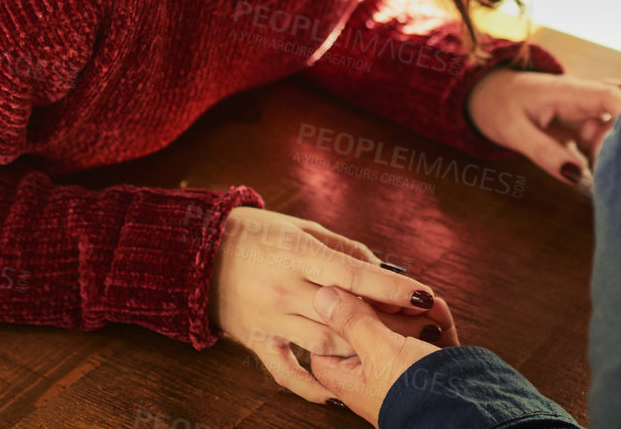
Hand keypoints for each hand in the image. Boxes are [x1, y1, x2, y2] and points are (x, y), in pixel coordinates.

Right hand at [207, 208, 456, 404]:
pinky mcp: (256, 342)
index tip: (423, 293)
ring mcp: (269, 319)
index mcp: (296, 254)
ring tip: (392, 349)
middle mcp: (283, 290)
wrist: (196, 252)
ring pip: (325, 345)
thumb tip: (380, 268)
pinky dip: (312, 387)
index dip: (390, 285)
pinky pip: (286, 373)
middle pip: (345, 314)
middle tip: (422, 326)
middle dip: (387, 322)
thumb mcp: (300, 227)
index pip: (352, 273)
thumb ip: (341, 248)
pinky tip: (336, 394)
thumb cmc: (257, 233)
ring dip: (361, 349)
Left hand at [308, 285, 441, 423]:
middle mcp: (368, 372)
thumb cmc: (414, 394)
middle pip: (366, 321)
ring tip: (424, 304)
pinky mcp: (426, 361)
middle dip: (387, 307)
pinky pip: (424, 330)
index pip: (327, 331)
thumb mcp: (379, 352)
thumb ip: (351, 321)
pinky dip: (432, 318)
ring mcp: (398, 366)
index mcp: (344, 375)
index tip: (357, 291)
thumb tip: (321, 295)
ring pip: (398, 323)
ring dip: (413, 310)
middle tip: (399, 301)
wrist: (464, 414)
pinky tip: (437, 310)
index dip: (342, 308)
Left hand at [465, 68, 620, 185]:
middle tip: (608, 166)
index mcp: (568, 91)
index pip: (610, 96)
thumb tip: (577, 175)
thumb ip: (545, 153)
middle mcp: (583, 96)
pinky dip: (609, 150)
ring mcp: (586, 108)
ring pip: (616, 123)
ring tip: (604, 169)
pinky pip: (607, 133)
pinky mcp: (585, 121)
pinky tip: (601, 167)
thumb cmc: (499, 107)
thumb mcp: (514, 133)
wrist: (487, 93)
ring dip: (617, 145)